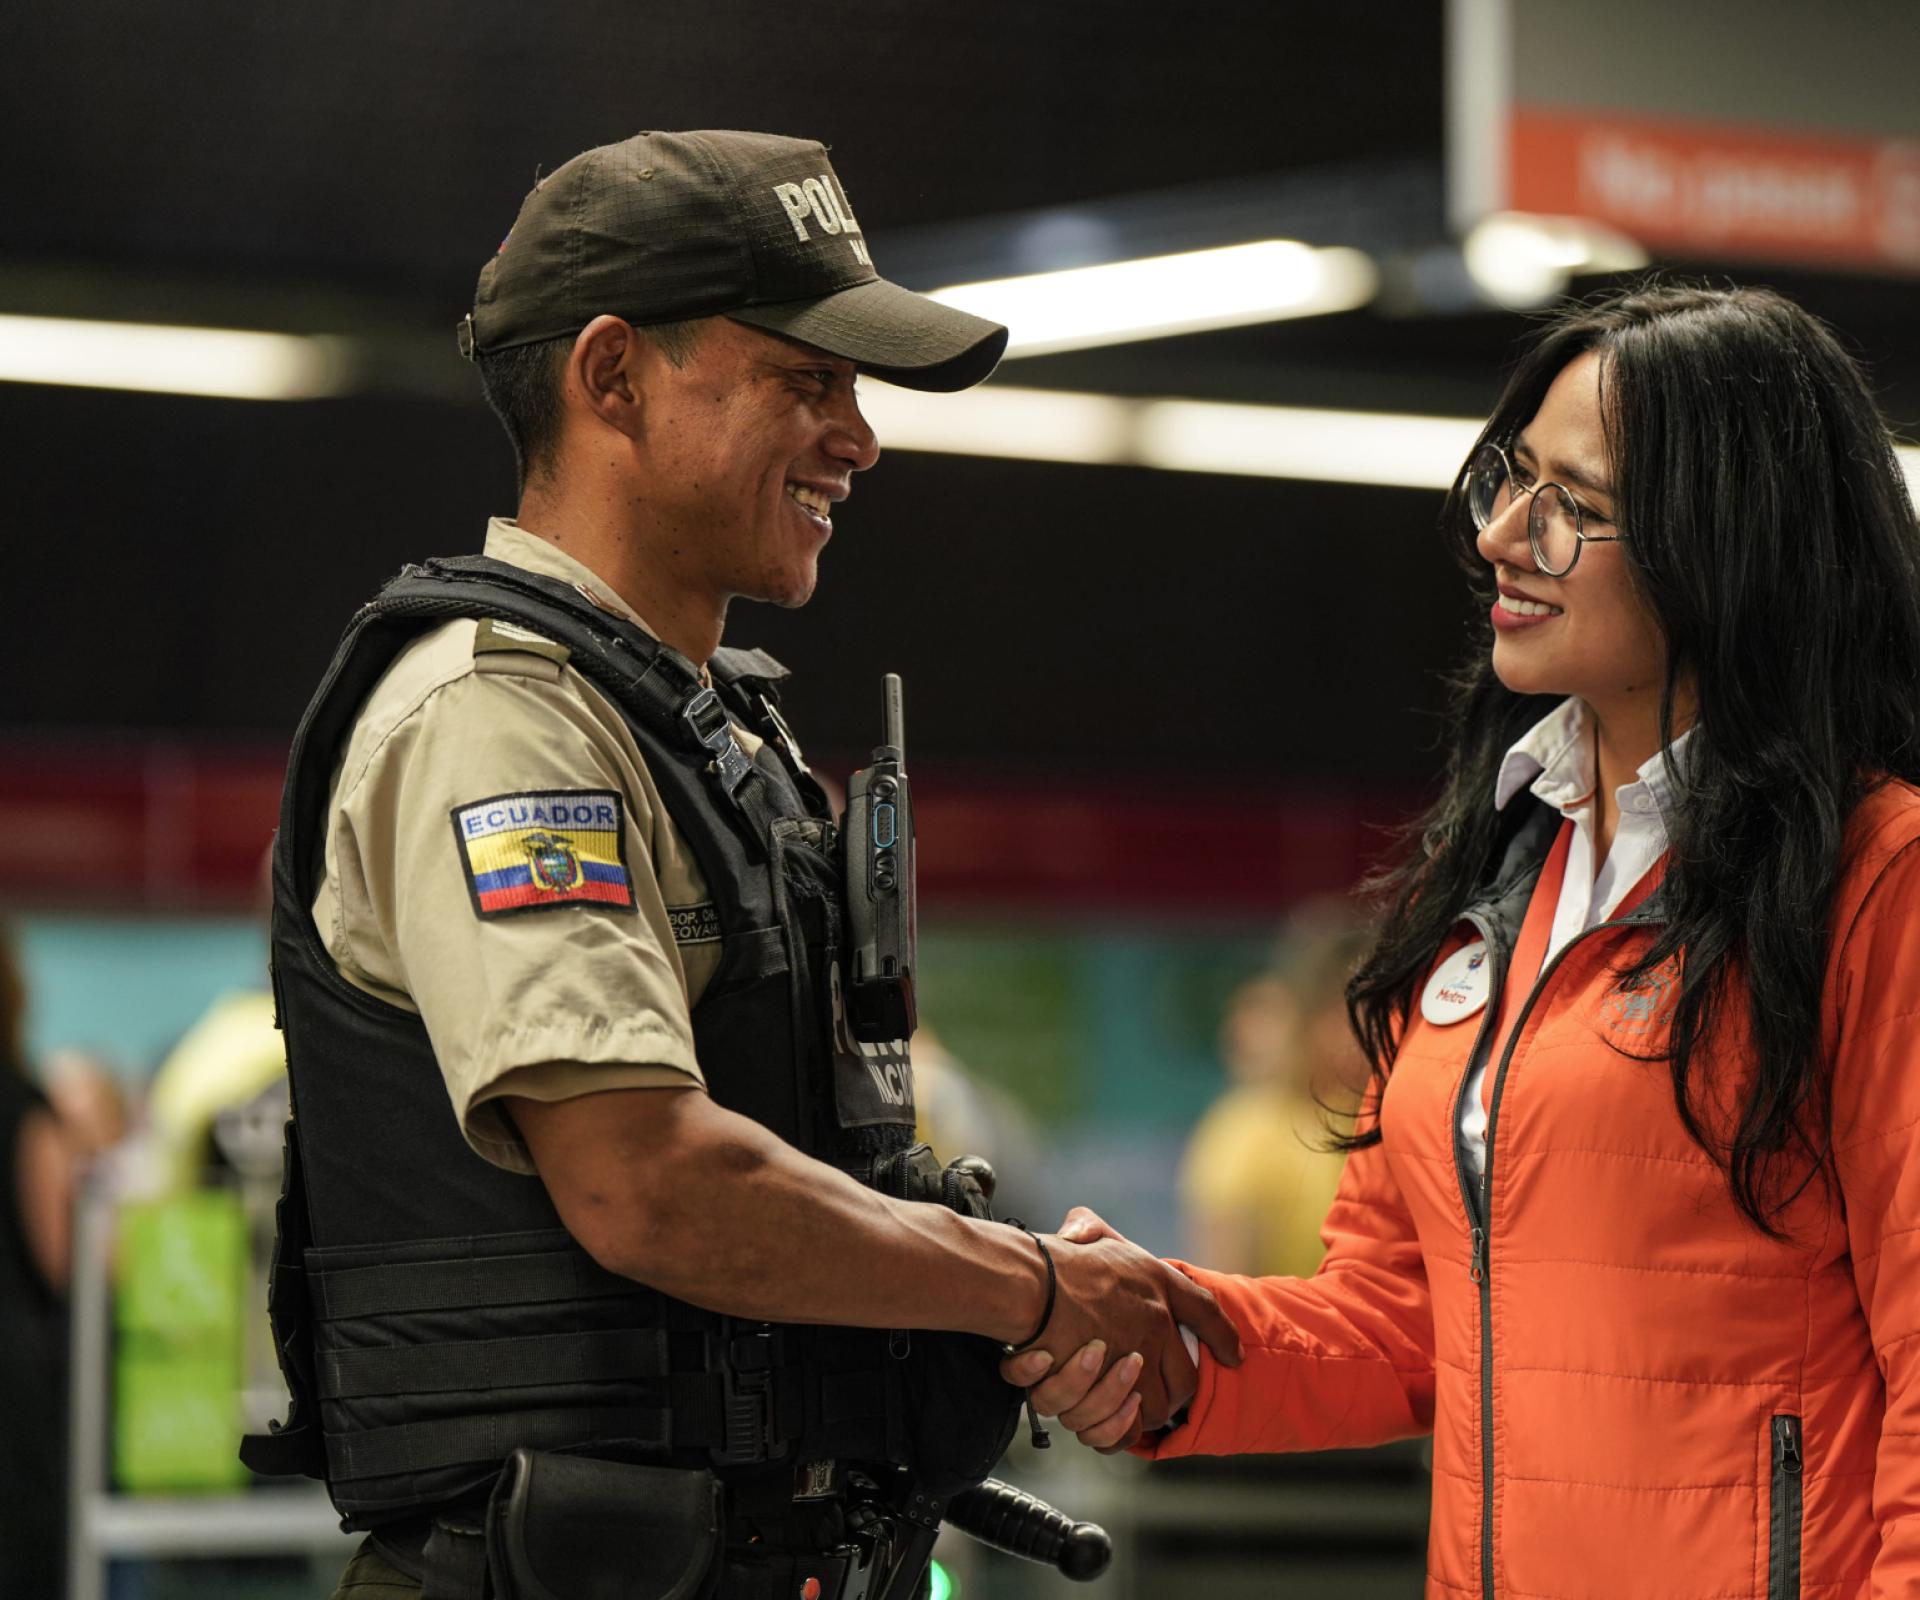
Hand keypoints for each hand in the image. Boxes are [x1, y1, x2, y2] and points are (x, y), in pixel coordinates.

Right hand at [1001, 1207, 1240, 1433]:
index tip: (1233, 1355)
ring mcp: (1137, 1358)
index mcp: (1157, 1283)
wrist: (1034, 1285)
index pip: (1208, 1313)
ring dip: (1142, 1412)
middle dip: (1173, 1394)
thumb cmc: (1054, 1259)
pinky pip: (1128, 1425)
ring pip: (1156, 1408)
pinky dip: (1119, 1428)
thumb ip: (1088, 1227)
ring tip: (1126, 1407)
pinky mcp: (1112, 1388)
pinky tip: (1110, 1418)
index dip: (1224, 1338)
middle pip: (1186, 1379)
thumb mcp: (1082, 1230)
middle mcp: (1157, 1323)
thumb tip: (1080, 1232)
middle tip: (1155, 1393)